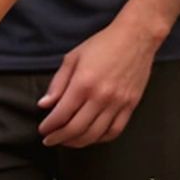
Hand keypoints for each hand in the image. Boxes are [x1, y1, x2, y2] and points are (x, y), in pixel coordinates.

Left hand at [36, 20, 162, 146]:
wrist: (136, 38)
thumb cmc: (102, 45)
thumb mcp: (72, 58)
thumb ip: (58, 83)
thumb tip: (45, 104)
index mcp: (83, 83)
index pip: (62, 114)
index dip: (49, 126)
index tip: (43, 130)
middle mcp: (101, 97)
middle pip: (77, 128)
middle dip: (59, 138)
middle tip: (50, 140)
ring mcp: (118, 103)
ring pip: (95, 134)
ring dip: (78, 142)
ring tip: (67, 141)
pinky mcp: (131, 106)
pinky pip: (115, 131)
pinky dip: (101, 138)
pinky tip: (91, 137)